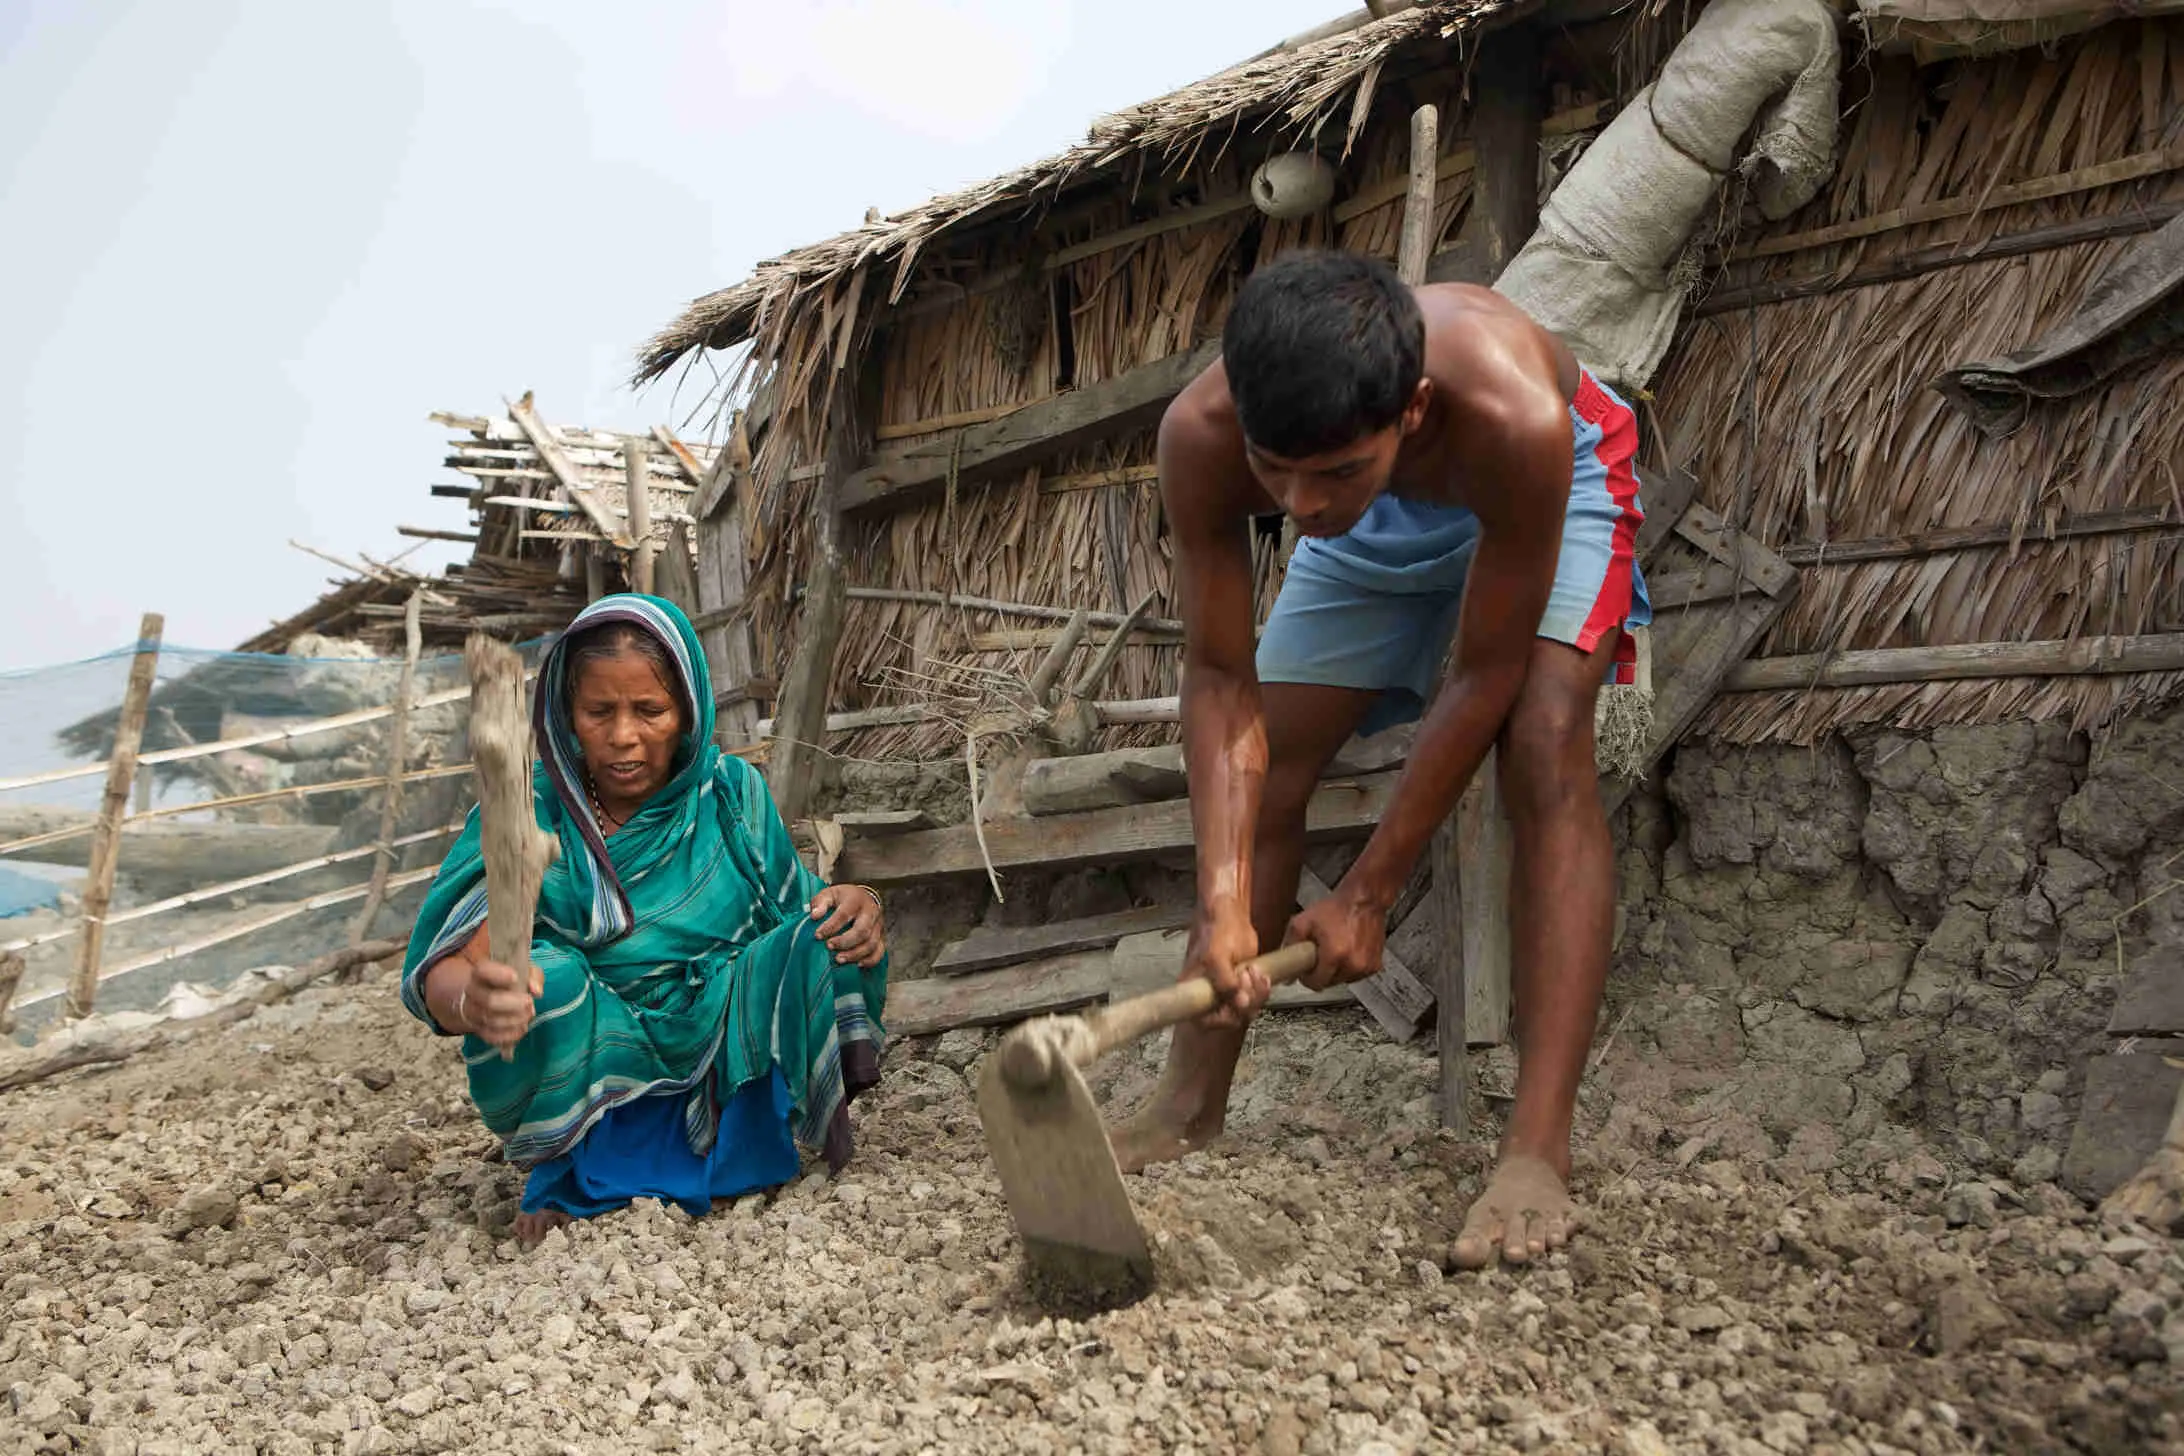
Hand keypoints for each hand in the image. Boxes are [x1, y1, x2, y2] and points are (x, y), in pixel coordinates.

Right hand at [463, 955, 541, 1052]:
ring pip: (492, 1020)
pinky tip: (522, 1028)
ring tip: (529, 1014)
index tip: (515, 977)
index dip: (498, 974)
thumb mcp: (523, 971)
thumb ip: (533, 976)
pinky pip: (492, 1037)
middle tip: (529, 1002)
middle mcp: (473, 993)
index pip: (482, 972)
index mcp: (480, 974)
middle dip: (513, 1003)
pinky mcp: (479, 1030)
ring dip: (515, 1020)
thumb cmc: (508, 981)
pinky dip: (510, 1035)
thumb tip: (536, 991)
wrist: (489, 995)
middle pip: (489, 1000)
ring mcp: (473, 1013)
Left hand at [808, 885, 886, 967]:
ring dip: (855, 954)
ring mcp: (878, 925)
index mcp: (856, 900)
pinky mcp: (881, 936)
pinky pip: (880, 951)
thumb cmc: (843, 898)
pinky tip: (858, 965)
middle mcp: (870, 912)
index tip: (817, 935)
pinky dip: (870, 960)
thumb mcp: (830, 894)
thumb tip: (814, 916)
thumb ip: (820, 903)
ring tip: (839, 959)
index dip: (831, 926)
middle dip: (845, 942)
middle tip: (829, 947)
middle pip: (862, 930)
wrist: (864, 897)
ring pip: (871, 943)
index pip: (844, 914)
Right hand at [1184, 904, 1265, 1029]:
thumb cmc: (1217, 932)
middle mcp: (1209, 995)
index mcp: (1194, 990)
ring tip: (1253, 970)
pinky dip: (1262, 990)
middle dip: (1245, 1001)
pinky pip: (1254, 999)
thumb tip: (1239, 1004)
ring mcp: (1227, 992)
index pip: (1205, 1021)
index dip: (1221, 1019)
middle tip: (1247, 977)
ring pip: (1245, 1010)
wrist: (1231, 916)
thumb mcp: (1217, 955)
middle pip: (1230, 1018)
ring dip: (1256, 994)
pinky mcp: (1242, 986)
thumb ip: (1224, 981)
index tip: (1234, 1004)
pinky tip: (1261, 975)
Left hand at [1287, 890, 1385, 989]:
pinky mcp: (1374, 965)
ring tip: (1335, 949)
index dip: (1307, 977)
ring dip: (1337, 970)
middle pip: (1329, 983)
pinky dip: (1350, 967)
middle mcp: (1352, 964)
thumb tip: (1285, 968)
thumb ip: (1290, 946)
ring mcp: (1365, 966)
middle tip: (1320, 954)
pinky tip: (1348, 950)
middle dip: (1322, 972)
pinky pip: (1356, 975)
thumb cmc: (1336, 908)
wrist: (1363, 899)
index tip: (1306, 969)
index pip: (1316, 984)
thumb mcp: (1303, 922)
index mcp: (1334, 955)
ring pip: (1343, 980)